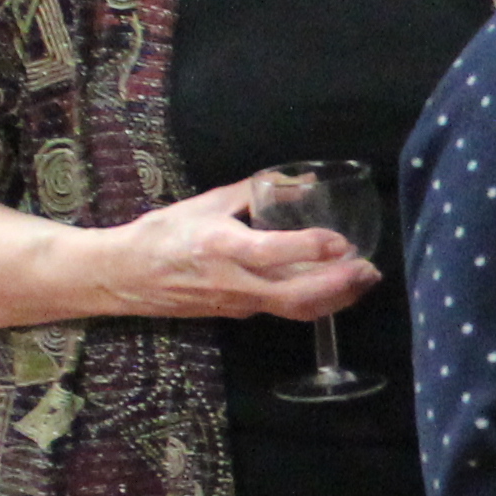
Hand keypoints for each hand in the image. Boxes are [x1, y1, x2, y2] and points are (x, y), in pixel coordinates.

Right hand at [85, 176, 369, 320]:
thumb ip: (255, 192)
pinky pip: (282, 310)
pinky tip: (335, 287)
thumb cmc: (163, 234)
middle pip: (294, 294)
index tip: (342, 241)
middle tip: (370, 269)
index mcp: (219, 247)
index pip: (270, 253)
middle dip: (338, 285)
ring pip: (293, 309)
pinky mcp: (238, 313)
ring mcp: (236, 302)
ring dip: (334, 298)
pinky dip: (314, 301)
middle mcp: (231, 281)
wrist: (125, 276)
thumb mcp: (206, 203)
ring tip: (364, 281)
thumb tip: (302, 181)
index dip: (308, 248)